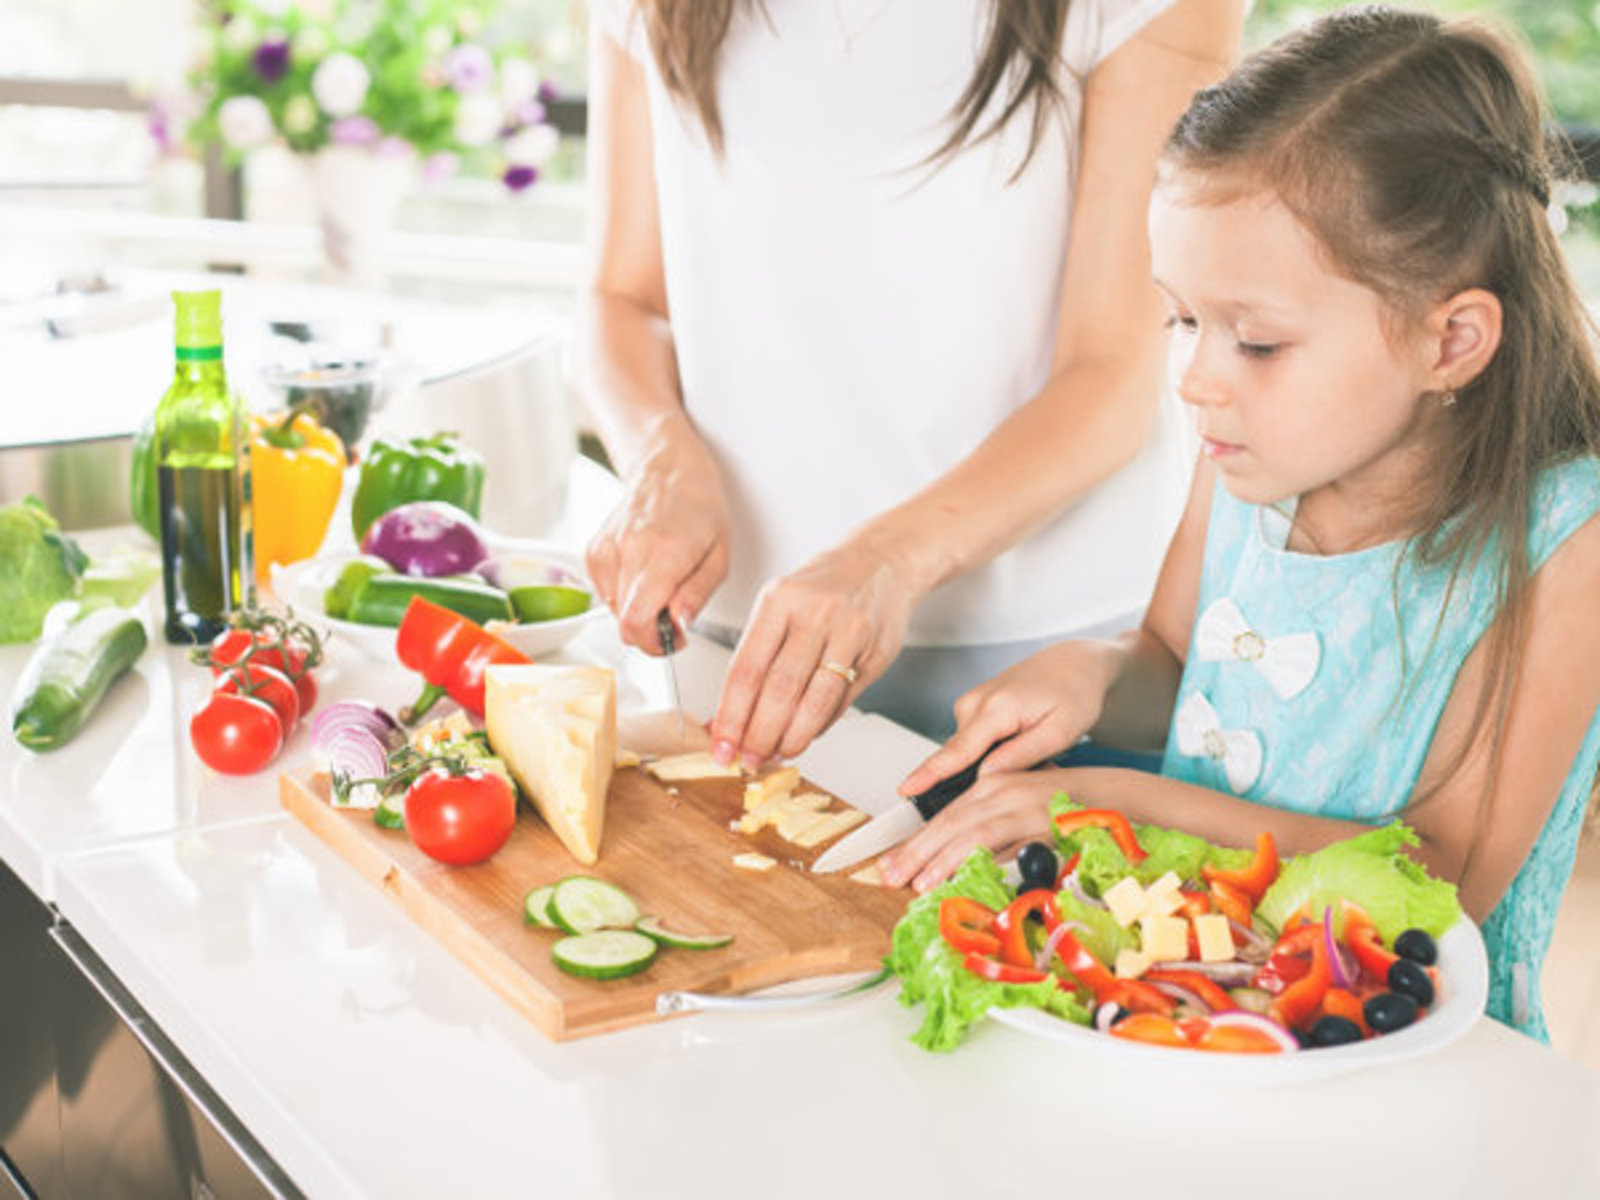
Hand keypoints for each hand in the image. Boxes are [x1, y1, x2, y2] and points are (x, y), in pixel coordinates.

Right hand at [586, 435, 729, 653]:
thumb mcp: (719, 556)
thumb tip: (679, 625)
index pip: (637, 621)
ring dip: (637, 609)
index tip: (671, 639)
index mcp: (664, 552)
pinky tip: (642, 574)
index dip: (654, 642)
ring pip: (613, 610)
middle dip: (650, 629)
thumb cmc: (699, 509)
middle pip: (624, 622)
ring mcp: (606, 550)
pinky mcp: (593, 551)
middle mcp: (629, 549)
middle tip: (671, 614)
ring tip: (660, 585)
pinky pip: (605, 593)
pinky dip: (624, 594)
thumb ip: (697, 595)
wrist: (668, 471)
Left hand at [709, 537, 918, 766]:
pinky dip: (821, 724)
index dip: (731, 715)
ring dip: (792, 736)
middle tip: (750, 758)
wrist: (882, 561)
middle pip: (778, 689)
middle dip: (760, 734)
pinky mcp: (875, 651)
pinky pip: (842, 699)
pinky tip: (806, 734)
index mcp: (779, 600)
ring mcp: (848, 631)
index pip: (746, 669)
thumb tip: (727, 715)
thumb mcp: (782, 603)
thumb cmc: (825, 587)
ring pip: (814, 700)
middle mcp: (814, 613)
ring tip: (778, 753)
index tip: (722, 743)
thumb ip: (757, 656)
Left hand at [878, 767, 1069, 891]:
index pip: (943, 816)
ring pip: (974, 834)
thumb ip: (986, 828)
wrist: (1112, 796)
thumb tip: (948, 860)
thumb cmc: (1063, 806)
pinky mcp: (1046, 826)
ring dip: (945, 860)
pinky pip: (1011, 846)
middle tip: (891, 875)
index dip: (915, 842)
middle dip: (917, 852)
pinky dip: (987, 862)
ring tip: (921, 882)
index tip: (890, 864)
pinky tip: (969, 877)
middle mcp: (1002, 791)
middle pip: (949, 823)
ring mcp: (1024, 808)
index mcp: (990, 785)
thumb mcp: (1015, 807)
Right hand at [897, 641, 1109, 798]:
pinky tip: (1017, 740)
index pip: (957, 750)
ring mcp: (970, 703)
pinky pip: (971, 741)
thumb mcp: (1060, 732)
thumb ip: (1020, 756)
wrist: (1074, 663)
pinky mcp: (972, 706)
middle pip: (959, 757)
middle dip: (977, 778)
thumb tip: (986, 777)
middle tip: (1027, 766)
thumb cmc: (1073, 692)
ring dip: (989, 761)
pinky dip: (989, 750)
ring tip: (1031, 748)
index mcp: (997, 708)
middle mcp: (975, 702)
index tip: (906, 789)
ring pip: (967, 752)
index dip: (929, 774)